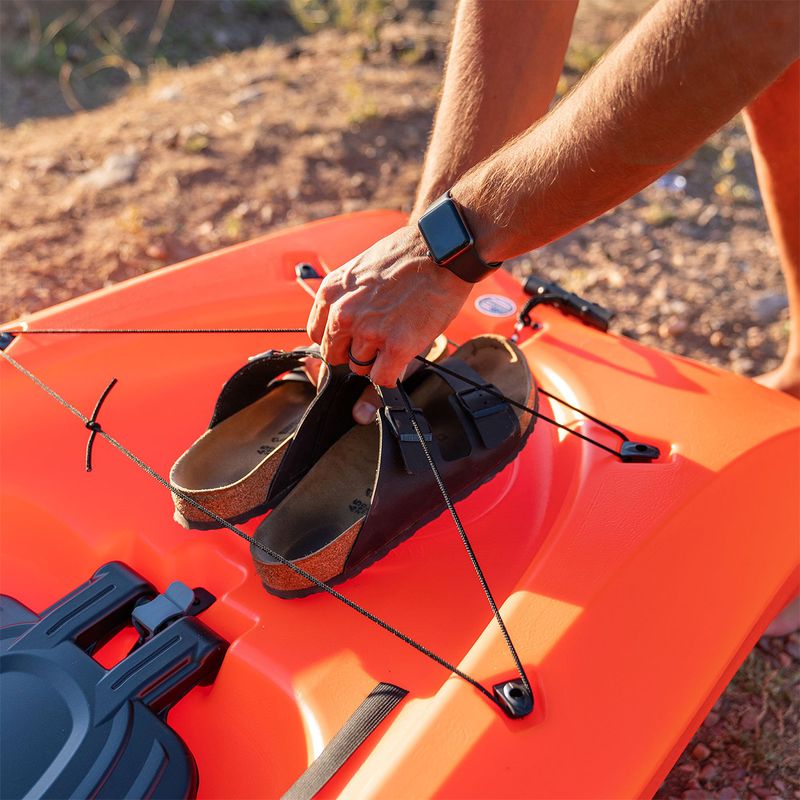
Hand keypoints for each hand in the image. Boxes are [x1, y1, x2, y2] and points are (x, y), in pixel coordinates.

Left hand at [306, 224, 471, 389]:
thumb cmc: (406, 257)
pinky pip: (382, 378)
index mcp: (332, 292)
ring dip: (377, 360)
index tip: (352, 338)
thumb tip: (345, 328)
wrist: (440, 252)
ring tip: (396, 336)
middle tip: (376, 340)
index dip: (338, 340)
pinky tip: (402, 355)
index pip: (318, 335)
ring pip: (360, 368)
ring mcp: (370, 332)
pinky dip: (391, 373)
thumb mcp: (360, 271)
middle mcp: (345, 314)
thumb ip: (346, 299)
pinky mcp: (397, 346)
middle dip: (353, 353)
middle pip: (335, 356)